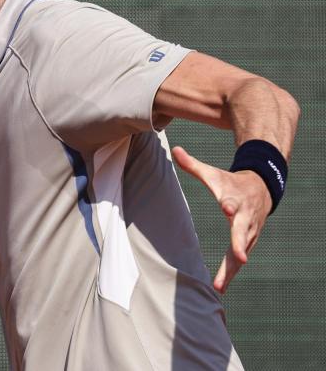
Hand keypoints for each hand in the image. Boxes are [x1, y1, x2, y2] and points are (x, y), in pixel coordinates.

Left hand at [172, 146, 271, 293]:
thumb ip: (193, 165)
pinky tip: (220, 287)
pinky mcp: (248, 241)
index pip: (233, 200)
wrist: (262, 188)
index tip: (226, 207)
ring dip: (232, 268)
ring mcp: (249, 231)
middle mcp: (245, 217)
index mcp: (236, 198)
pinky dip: (231, 273)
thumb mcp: (214, 174)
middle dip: (240, 243)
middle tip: (239, 256)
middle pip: (242, 231)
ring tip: (220, 285)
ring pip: (242, 251)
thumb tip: (175, 149)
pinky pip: (239, 259)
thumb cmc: (231, 182)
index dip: (230, 204)